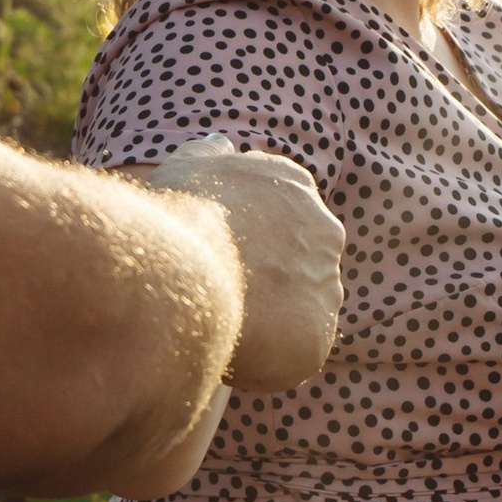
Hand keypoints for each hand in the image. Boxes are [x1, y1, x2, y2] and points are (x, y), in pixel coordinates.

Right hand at [133, 137, 345, 393]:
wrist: (182, 273)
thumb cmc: (175, 218)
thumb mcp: (187, 168)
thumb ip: (210, 155)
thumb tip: (222, 143)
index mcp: (295, 186)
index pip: (283, 219)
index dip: (251, 243)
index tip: (223, 255)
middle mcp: (324, 231)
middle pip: (296, 267)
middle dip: (267, 282)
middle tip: (222, 294)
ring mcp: (326, 285)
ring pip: (298, 312)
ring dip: (269, 321)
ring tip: (223, 323)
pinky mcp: (318, 338)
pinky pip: (292, 354)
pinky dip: (265, 358)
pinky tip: (231, 348)